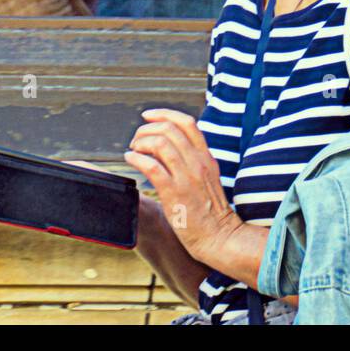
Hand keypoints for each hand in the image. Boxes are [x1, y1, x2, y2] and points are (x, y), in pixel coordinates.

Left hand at [124, 108, 241, 266]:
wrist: (218, 237)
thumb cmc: (209, 211)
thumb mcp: (206, 178)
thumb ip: (191, 161)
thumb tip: (164, 146)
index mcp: (206, 157)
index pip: (187, 123)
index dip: (164, 113)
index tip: (147, 116)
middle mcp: (198, 162)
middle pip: (169, 129)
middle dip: (146, 129)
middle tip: (136, 141)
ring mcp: (186, 177)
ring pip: (159, 143)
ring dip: (140, 143)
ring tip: (133, 150)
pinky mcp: (174, 193)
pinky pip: (151, 166)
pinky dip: (136, 158)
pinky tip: (130, 160)